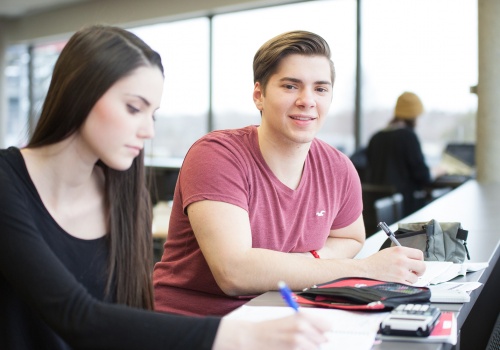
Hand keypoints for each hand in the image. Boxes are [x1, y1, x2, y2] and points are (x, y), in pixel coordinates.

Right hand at [213, 312, 330, 349]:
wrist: (251, 339)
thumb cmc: (269, 329)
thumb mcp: (289, 319)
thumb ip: (308, 322)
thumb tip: (327, 331)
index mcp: (302, 317)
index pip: (327, 325)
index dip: (322, 329)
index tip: (319, 331)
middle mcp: (302, 329)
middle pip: (322, 340)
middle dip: (314, 341)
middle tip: (298, 340)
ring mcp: (298, 343)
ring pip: (315, 349)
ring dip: (307, 349)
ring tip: (292, 346)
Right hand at [362, 246, 425, 283]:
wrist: (366, 269)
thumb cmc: (376, 261)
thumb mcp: (390, 251)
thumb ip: (403, 254)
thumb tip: (414, 260)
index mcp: (400, 250)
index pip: (419, 254)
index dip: (420, 259)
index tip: (417, 262)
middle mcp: (402, 260)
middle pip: (422, 266)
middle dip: (420, 270)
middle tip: (416, 271)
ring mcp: (401, 271)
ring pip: (416, 277)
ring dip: (411, 278)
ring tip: (403, 276)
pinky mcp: (399, 281)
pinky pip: (410, 284)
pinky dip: (407, 283)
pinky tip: (400, 280)